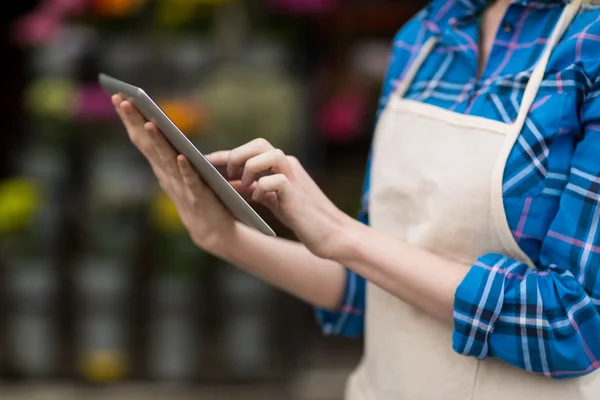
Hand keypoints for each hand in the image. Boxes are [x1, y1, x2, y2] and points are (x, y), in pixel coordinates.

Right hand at [111, 94, 237, 255]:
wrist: (213, 232)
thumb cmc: (197, 198)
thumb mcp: (179, 172)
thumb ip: (168, 153)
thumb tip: (153, 125)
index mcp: (162, 168)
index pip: (142, 139)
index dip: (130, 118)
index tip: (119, 96)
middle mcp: (167, 176)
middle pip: (148, 146)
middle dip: (135, 122)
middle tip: (123, 99)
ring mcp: (181, 188)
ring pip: (167, 161)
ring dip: (157, 143)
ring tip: (148, 123)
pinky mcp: (200, 199)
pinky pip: (192, 182)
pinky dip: (186, 170)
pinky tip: (182, 157)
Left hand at [206, 139, 353, 258]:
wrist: (332, 234)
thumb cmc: (301, 217)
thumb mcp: (272, 200)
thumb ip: (254, 188)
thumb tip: (228, 183)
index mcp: (282, 166)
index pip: (251, 150)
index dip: (226, 154)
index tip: (205, 161)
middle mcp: (289, 166)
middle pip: (259, 144)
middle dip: (237, 156)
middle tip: (227, 175)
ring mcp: (294, 178)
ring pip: (269, 154)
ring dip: (250, 168)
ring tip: (243, 185)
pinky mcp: (297, 194)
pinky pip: (275, 180)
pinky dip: (262, 187)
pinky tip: (259, 198)